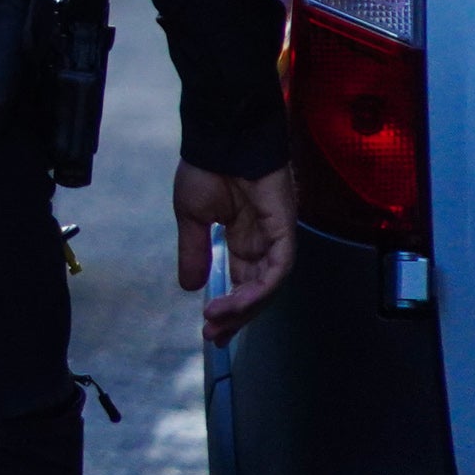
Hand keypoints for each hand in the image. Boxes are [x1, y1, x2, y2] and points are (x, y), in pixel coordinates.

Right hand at [176, 158, 298, 344]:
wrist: (220, 138)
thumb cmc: (206, 168)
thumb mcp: (191, 217)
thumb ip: (194, 251)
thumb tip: (189, 286)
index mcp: (243, 237)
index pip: (241, 281)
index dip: (228, 307)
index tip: (209, 328)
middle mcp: (263, 242)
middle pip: (257, 290)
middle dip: (237, 316)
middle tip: (214, 335)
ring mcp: (277, 236)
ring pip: (269, 285)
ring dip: (246, 307)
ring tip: (220, 319)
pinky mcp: (285, 229)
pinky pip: (279, 267)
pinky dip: (262, 288)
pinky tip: (239, 300)